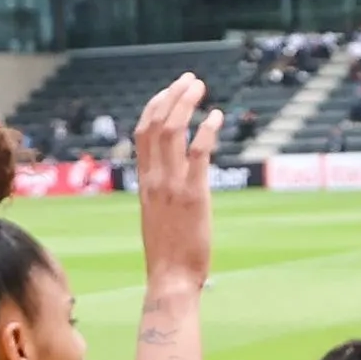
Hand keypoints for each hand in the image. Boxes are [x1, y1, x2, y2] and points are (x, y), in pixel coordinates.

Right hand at [129, 73, 218, 285]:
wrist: (170, 279)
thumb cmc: (168, 255)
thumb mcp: (157, 216)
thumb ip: (161, 193)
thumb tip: (173, 180)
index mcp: (144, 182)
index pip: (143, 133)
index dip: (156, 107)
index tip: (170, 91)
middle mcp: (154, 179)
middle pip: (155, 124)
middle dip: (171, 96)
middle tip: (190, 80)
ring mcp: (171, 185)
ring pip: (172, 131)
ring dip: (186, 104)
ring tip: (200, 87)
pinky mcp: (193, 195)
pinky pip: (197, 153)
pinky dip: (206, 130)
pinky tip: (217, 117)